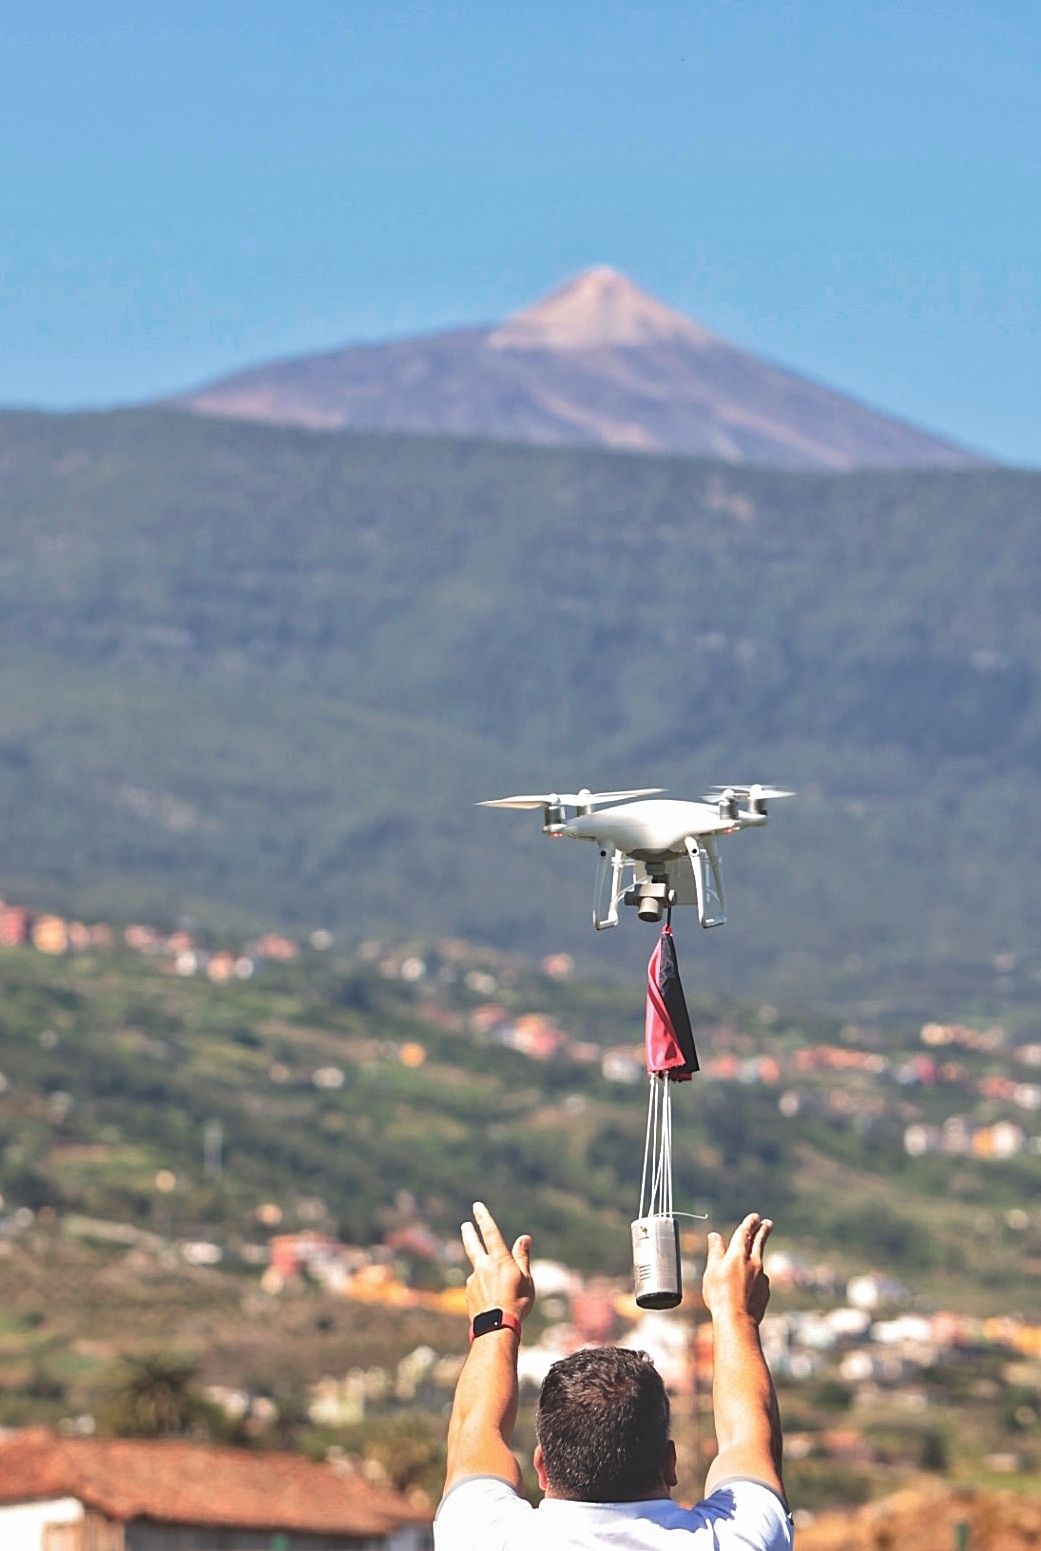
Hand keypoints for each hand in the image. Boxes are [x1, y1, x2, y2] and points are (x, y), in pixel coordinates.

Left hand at [460, 1201, 534, 1322]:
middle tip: (464, 1225)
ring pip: (478, 1272)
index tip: (477, 1207)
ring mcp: (473, 1280)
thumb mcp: (527, 1279)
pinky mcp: (468, 1294)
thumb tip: (524, 1238)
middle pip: (473, 1246)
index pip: (490, 1233)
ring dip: (484, 1276)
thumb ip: (522, 1257)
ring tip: (499, 1293)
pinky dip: (482, 1290)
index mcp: (499, 1259)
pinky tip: (491, 1303)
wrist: (496, 1327)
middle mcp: (483, 1266)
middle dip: (469, 1234)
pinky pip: (476, 1287)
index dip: (483, 1218)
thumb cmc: (517, 1302)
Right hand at [701, 1213, 772, 1326]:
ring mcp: (762, 1277)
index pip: (744, 1233)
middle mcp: (753, 1262)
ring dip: (759, 1253)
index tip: (755, 1217)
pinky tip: (749, 1284)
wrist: (737, 1320)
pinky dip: (756, 1276)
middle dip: (763, 1231)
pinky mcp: (765, 1290)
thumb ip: (715, 1251)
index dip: (749, 1223)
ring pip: (760, 1261)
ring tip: (756, 1252)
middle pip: (759, 1242)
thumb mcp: (712, 1271)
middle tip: (768, 1223)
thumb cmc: (720, 1295)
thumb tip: (715, 1236)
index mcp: (738, 1254)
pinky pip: (761, 1279)